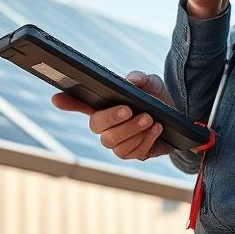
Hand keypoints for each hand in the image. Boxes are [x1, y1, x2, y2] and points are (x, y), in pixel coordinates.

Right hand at [51, 71, 175, 160]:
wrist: (178, 119)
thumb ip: (141, 79)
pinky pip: (133, 152)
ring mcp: (118, 142)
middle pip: (96, 127)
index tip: (56, 98)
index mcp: (104, 105)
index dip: (66, 102)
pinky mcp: (133, 153)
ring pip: (114, 143)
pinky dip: (146, 140)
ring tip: (150, 119)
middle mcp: (106, 125)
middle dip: (112, 118)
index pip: (79, 103)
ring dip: (133, 130)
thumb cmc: (157, 98)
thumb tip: (131, 81)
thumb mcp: (151, 84)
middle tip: (130, 109)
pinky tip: (157, 129)